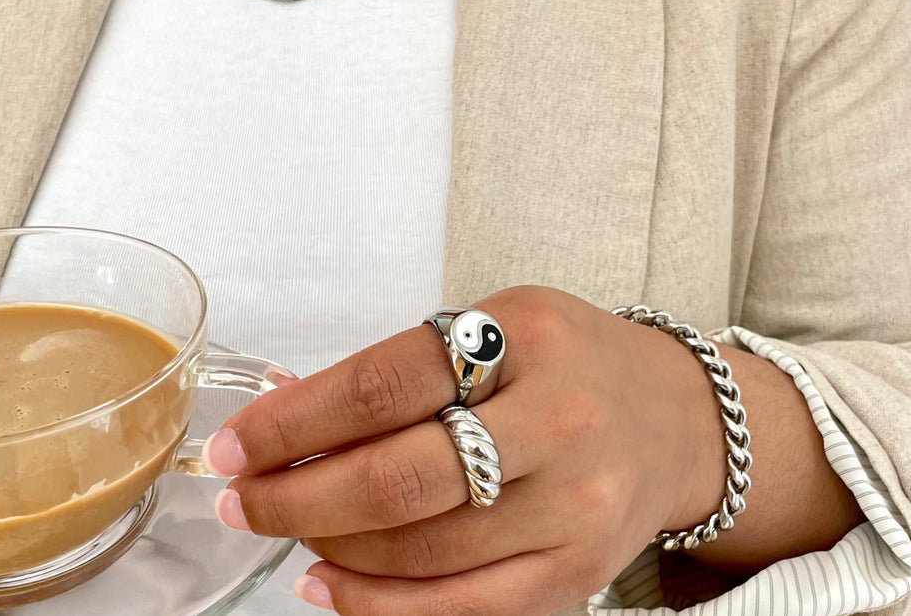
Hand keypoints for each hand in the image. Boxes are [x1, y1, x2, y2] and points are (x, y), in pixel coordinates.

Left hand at [203, 286, 724, 614]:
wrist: (674, 417)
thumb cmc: (570, 359)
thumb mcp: (498, 323)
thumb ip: (406, 367)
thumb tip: (290, 413)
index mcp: (526, 337)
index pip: (385, 383)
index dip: (295, 420)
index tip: (237, 444)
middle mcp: (557, 422)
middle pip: (398, 479)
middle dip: (296, 496)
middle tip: (240, 499)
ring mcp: (573, 508)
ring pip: (419, 554)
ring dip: (327, 547)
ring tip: (284, 527)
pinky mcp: (576, 574)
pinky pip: (460, 610)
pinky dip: (378, 607)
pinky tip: (327, 585)